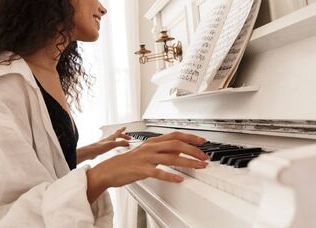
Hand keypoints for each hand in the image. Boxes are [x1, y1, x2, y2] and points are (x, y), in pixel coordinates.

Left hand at [76, 127, 130, 163]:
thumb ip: (120, 143)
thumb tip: (127, 143)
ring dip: (120, 141)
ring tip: (124, 143)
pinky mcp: (104, 148)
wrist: (89, 152)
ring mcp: (106, 144)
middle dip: (124, 136)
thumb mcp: (111, 145)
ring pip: (115, 140)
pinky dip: (116, 146)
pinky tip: (115, 149)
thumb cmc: (98, 147)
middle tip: (128, 138)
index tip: (125, 127)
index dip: (122, 130)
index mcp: (111, 137)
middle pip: (117, 136)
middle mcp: (109, 139)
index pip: (118, 132)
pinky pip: (112, 145)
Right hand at [86, 132, 208, 202]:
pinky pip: (158, 172)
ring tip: (199, 167)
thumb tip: (181, 150)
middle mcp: (150, 147)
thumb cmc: (129, 162)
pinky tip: (180, 179)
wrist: (110, 169)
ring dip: (188, 162)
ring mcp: (146, 158)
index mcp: (153, 141)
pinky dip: (170, 176)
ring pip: (170, 158)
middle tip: (204, 157)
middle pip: (176, 144)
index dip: (190, 137)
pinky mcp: (141, 170)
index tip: (203, 141)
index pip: (175, 135)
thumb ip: (163, 150)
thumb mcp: (148, 152)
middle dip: (193, 150)